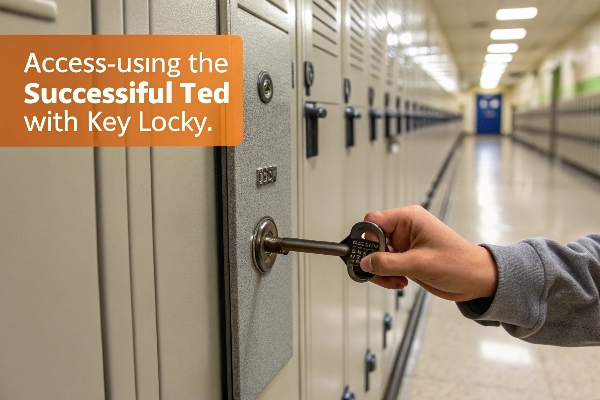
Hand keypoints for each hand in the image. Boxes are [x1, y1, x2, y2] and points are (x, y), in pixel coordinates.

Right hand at [360, 206, 497, 301]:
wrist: (477, 280)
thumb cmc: (459, 264)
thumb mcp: (419, 264)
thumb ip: (388, 263)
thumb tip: (364, 263)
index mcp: (408, 219)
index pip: (374, 221)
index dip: (367, 238)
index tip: (366, 256)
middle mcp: (404, 228)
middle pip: (372, 240)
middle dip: (375, 260)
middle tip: (381, 274)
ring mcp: (405, 244)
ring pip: (377, 256)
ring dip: (382, 271)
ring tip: (396, 280)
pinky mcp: (406, 258)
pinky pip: (386, 265)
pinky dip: (388, 276)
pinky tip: (401, 282)